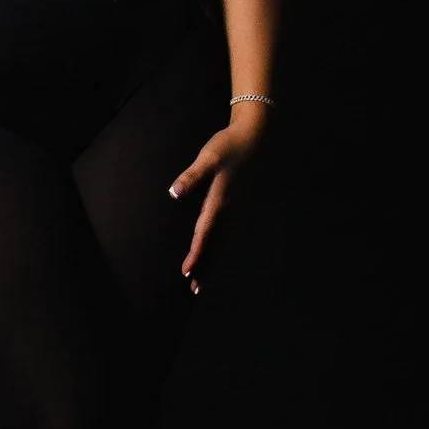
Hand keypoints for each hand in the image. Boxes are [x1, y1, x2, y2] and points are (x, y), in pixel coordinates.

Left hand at [167, 109, 264, 292]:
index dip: (196, 253)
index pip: (204, 234)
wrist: (254, 138)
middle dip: (206, 267)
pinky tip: (217, 255)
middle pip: (216, 245)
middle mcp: (230, 210)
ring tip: (204, 281)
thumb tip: (174, 193)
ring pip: (223, 242)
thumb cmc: (228, 146)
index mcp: (220, 201)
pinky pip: (228, 234)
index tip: (186, 271)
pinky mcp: (239, 206)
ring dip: (213, 262)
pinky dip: (221, 249)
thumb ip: (191, 177)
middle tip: (196, 289)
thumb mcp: (208, 158)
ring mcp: (237, 209)